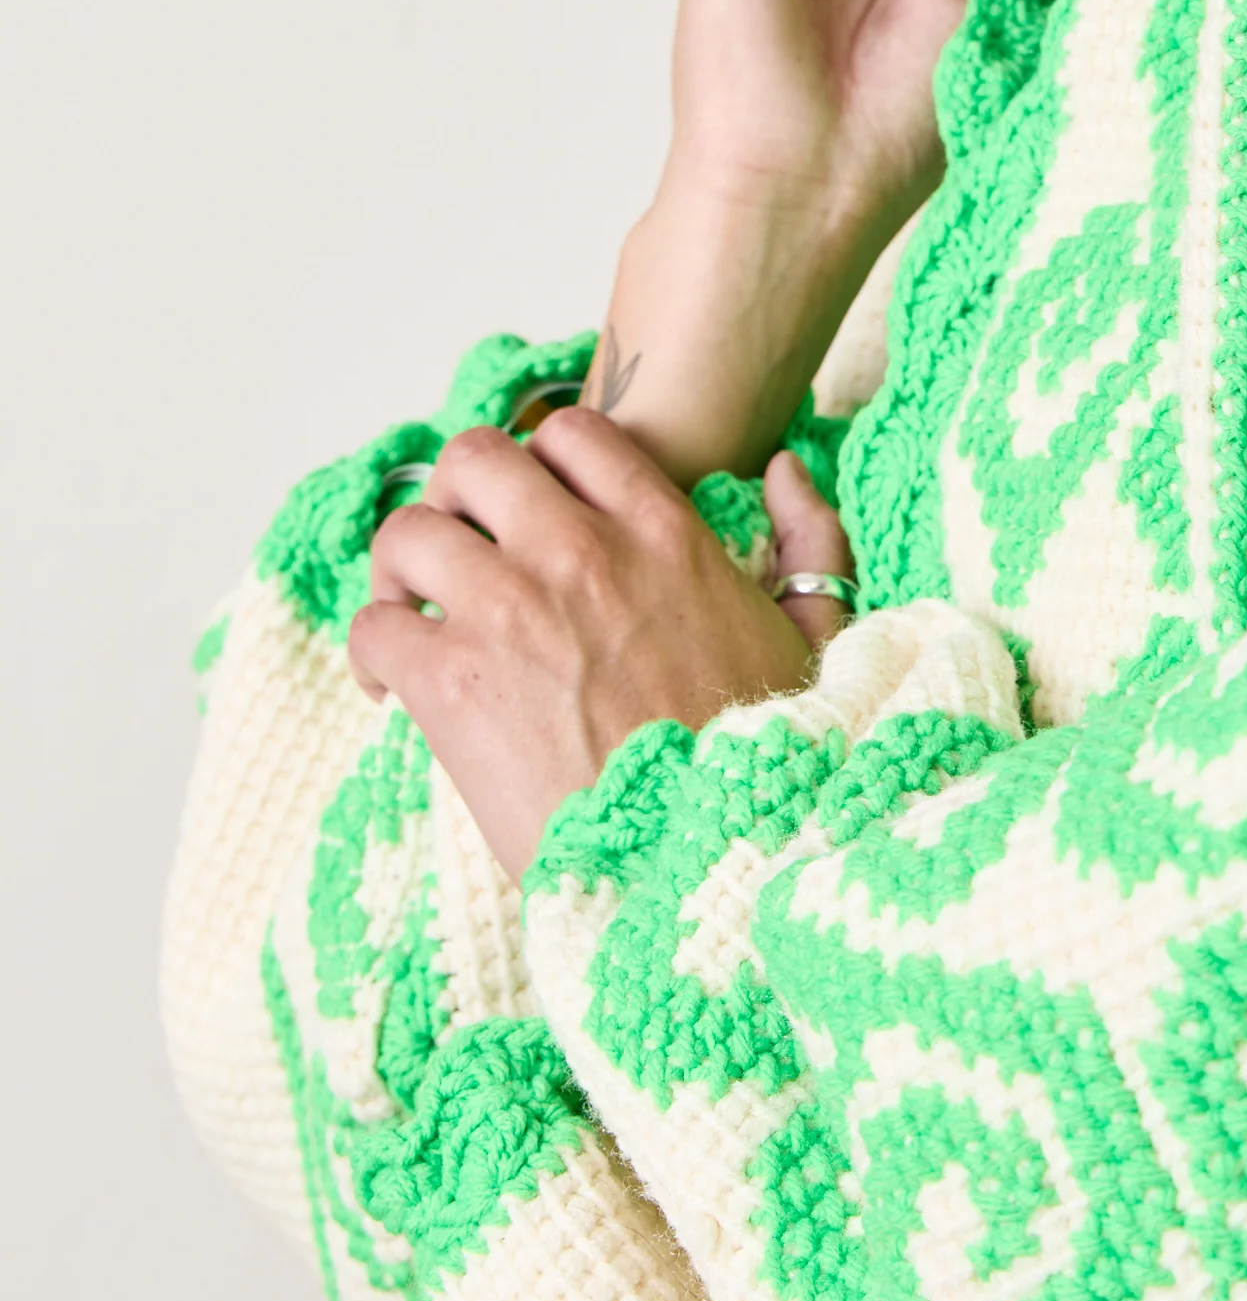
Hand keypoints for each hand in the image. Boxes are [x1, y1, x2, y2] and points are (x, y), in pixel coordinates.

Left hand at [347, 410, 857, 879]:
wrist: (707, 866)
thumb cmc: (765, 764)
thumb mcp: (818, 637)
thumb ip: (812, 542)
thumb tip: (783, 468)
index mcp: (664, 533)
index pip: (573, 433)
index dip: (538, 464)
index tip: (530, 516)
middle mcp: (579, 552)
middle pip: (474, 458)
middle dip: (457, 499)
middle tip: (459, 556)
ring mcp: (509, 611)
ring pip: (408, 530)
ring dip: (402, 571)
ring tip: (414, 618)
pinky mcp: (451, 683)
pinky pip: (374, 625)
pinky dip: (374, 650)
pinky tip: (393, 689)